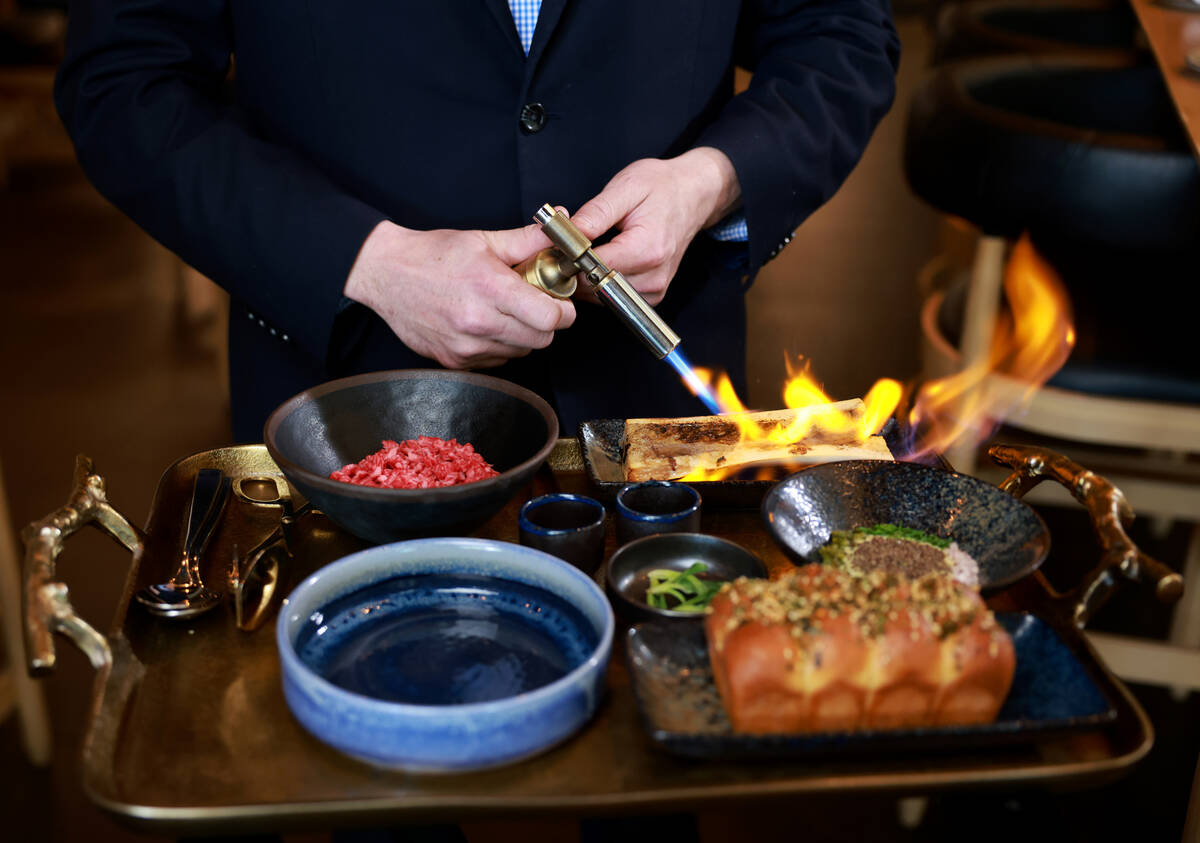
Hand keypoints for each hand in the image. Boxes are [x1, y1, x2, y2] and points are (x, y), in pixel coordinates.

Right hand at [343, 220, 575, 369]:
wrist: (385, 274)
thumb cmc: (432, 255)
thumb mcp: (483, 240)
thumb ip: (528, 239)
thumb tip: (561, 224)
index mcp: (491, 288)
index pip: (551, 317)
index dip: (564, 311)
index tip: (560, 302)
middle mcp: (479, 322)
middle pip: (542, 339)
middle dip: (546, 323)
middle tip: (534, 304)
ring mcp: (466, 347)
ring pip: (520, 351)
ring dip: (523, 335)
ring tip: (505, 311)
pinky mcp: (454, 361)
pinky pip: (496, 360)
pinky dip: (499, 345)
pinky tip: (485, 324)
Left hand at [569, 147, 740, 305]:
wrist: (693, 195)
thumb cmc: (663, 187)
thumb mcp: (626, 188)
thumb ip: (595, 214)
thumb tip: (567, 234)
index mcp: (647, 249)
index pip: (595, 267)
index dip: (571, 257)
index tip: (560, 245)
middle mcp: (654, 275)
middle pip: (597, 286)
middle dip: (576, 270)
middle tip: (569, 247)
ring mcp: (655, 288)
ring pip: (604, 296)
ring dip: (589, 279)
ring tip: (589, 252)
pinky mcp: (653, 294)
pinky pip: (616, 298)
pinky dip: (603, 284)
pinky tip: (603, 263)